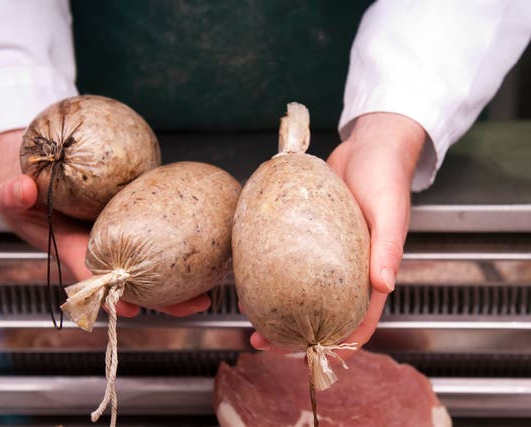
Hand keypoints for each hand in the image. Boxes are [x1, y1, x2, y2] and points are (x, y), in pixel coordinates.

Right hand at [0, 129, 209, 317]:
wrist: (44, 163)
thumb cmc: (26, 184)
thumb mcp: (12, 189)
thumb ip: (12, 193)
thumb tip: (23, 189)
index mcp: (74, 248)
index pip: (95, 277)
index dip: (111, 295)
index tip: (129, 308)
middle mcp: (104, 246)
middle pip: (136, 279)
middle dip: (164, 297)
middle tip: (196, 303)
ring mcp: (124, 231)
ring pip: (154, 261)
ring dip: (181, 276)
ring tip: (214, 285)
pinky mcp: (138, 214)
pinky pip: (161, 231)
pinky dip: (181, 241)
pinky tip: (208, 245)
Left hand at [250, 112, 425, 356]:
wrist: (369, 146)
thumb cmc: (385, 177)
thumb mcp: (390, 212)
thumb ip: (388, 248)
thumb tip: (384, 286)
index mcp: (372, 271)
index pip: (359, 320)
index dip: (338, 344)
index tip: (310, 356)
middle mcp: (348, 269)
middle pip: (322, 313)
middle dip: (293, 333)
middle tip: (262, 339)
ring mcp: (327, 254)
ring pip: (302, 291)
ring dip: (278, 307)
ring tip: (249, 314)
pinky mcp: (309, 237)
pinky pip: (290, 261)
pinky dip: (273, 273)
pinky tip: (251, 276)